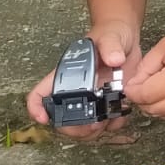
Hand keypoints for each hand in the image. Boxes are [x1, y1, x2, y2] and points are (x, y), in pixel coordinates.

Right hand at [26, 20, 141, 137]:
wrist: (128, 39)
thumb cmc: (111, 33)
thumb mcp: (111, 36)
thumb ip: (110, 45)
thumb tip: (114, 59)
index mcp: (67, 74)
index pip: (41, 92)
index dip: (36, 107)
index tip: (44, 119)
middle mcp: (76, 90)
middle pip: (61, 118)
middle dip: (74, 128)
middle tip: (93, 124)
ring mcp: (92, 98)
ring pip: (82, 126)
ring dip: (93, 131)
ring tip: (108, 121)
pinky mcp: (108, 102)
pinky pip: (106, 123)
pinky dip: (112, 126)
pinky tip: (120, 116)